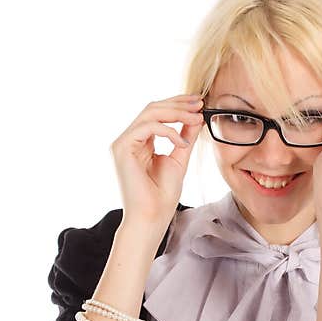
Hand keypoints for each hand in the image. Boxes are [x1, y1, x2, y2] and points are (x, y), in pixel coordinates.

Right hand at [109, 94, 204, 226]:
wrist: (152, 216)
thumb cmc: (162, 195)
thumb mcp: (179, 158)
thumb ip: (185, 137)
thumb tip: (195, 117)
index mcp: (140, 142)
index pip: (157, 114)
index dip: (177, 105)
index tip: (199, 103)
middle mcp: (129, 140)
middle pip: (152, 108)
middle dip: (178, 104)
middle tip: (199, 103)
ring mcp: (123, 143)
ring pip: (149, 113)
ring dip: (176, 113)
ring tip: (196, 118)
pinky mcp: (122, 148)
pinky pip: (146, 127)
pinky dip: (168, 131)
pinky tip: (183, 143)